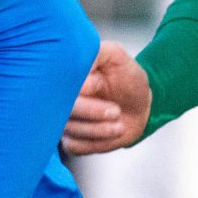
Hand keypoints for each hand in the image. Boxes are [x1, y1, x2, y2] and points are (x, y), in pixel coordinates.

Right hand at [60, 41, 151, 155]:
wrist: (139, 106)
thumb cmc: (128, 79)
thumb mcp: (117, 56)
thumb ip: (97, 51)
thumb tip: (77, 62)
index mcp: (66, 74)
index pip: (57, 83)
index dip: (79, 87)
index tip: (98, 84)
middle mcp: (60, 97)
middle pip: (61, 109)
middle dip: (92, 112)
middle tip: (115, 110)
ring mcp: (63, 119)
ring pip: (68, 130)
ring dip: (99, 129)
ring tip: (119, 121)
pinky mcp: (70, 139)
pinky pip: (74, 146)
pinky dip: (96, 142)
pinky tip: (109, 132)